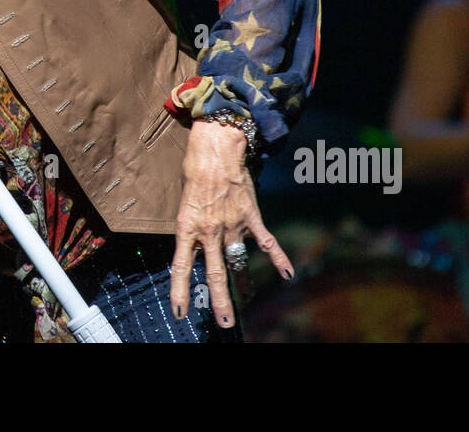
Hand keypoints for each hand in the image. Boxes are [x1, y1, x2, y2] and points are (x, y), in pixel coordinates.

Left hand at [170, 118, 293, 327]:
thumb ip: (190, 225)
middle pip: (214, 273)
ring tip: (244, 301)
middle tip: (224, 321)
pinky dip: (278, 259)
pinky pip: (266, 243)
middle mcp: (209, 231)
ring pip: (238, 262)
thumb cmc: (194, 169)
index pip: (180, 267)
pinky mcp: (251, 216)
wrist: (216, 147)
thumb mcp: (183, 200)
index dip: (180, 292)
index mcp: (187, 227)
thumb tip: (193, 243)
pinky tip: (288, 274)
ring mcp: (232, 225)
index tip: (180, 313)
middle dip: (219, 300)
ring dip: (242, 283)